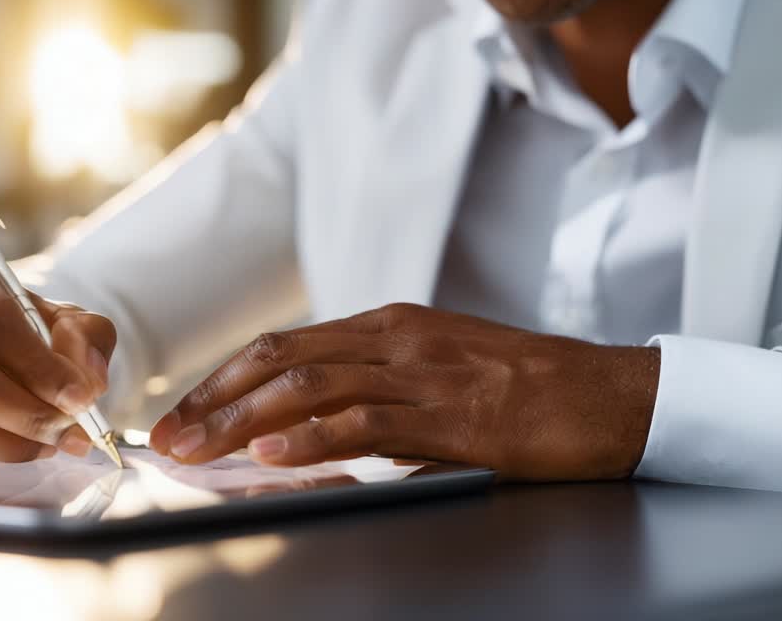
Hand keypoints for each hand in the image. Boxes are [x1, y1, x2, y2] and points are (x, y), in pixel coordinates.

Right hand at [0, 243, 115, 461]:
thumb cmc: (10, 322)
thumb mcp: (57, 316)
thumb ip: (85, 338)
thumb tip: (89, 379)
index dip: (40, 368)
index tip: (79, 398)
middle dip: (26, 413)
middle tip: (67, 432)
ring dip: (7, 441)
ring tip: (48, 443)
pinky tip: (15, 446)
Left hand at [148, 303, 658, 480]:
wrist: (612, 394)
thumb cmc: (528, 388)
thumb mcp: (439, 374)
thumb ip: (375, 394)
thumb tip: (306, 434)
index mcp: (390, 326)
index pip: (284, 344)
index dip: (225, 380)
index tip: (185, 413)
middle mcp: (397, 338)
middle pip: (281, 358)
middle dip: (215, 399)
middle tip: (169, 437)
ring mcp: (424, 372)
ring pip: (311, 385)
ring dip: (244, 421)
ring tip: (199, 450)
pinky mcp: (455, 414)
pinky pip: (368, 421)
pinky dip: (313, 438)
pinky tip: (274, 456)